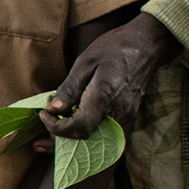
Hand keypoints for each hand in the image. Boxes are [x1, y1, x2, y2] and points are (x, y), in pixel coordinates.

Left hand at [49, 11, 175, 139]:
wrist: (146, 45)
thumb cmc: (114, 49)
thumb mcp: (85, 62)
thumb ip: (70, 88)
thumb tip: (53, 110)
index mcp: (104, 96)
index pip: (79, 126)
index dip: (57, 127)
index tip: (45, 115)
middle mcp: (118, 113)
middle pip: (86, 140)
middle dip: (61, 139)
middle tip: (42, 134)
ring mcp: (126, 118)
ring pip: (97, 143)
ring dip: (73, 142)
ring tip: (53, 135)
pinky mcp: (128, 119)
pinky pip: (106, 137)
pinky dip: (88, 139)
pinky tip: (74, 131)